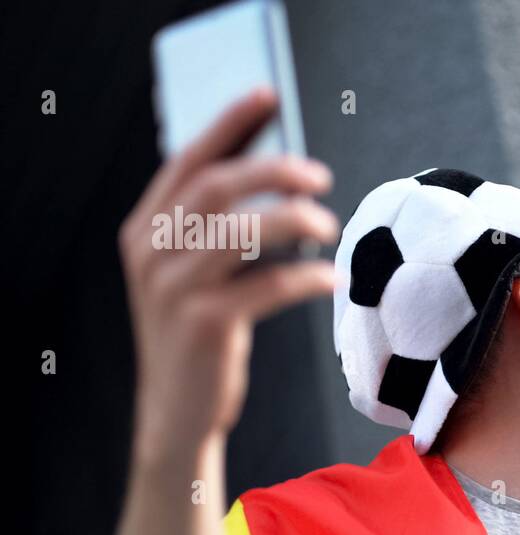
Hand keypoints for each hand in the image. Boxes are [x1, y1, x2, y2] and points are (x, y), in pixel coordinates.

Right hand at [118, 87, 338, 460]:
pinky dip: (306, 275)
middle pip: (216, 186)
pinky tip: (331, 275)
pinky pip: (267, 286)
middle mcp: (151, 252)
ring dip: (294, 219)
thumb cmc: (202, 331)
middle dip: (273, 168)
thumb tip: (278, 168)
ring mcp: (173, 289)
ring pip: (240, 231)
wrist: (178, 410)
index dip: (229, 123)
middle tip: (319, 173)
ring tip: (329, 223)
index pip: (188, 160)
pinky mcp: (204, 325)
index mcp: (145, 228)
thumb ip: (217, 223)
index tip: (269, 95)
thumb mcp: (195, 271)